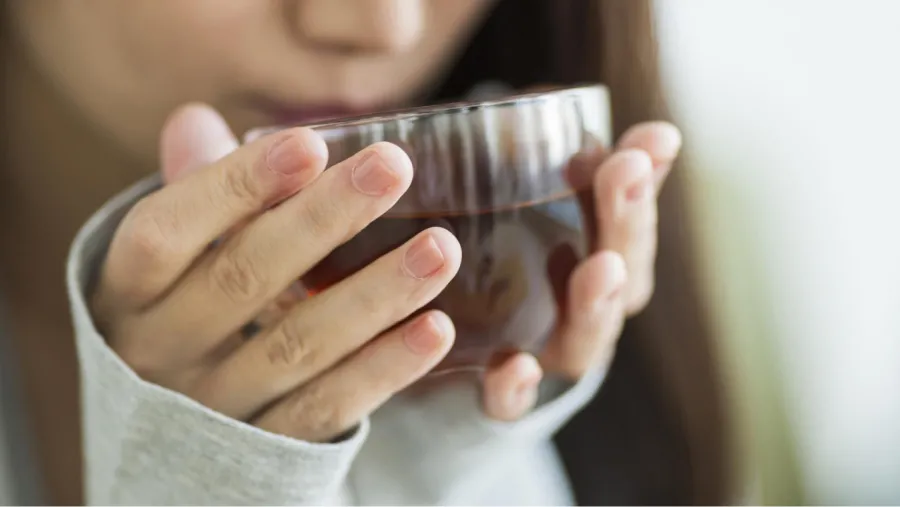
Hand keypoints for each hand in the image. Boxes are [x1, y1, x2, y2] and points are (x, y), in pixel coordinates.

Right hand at [92, 104, 461, 441]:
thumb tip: (196, 119)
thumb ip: (194, 196)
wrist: (166, 442)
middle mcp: (159, 353)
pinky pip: (329, 407)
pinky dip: (385, 368)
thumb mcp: (170, 264)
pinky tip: (436, 328)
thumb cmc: (176, 315)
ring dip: (374, 294)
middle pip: (242, 279)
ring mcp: (214, 409)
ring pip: (297, 346)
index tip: (310, 143)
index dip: (235, 186)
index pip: (166, 232)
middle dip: (322, 219)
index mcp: (125, 294)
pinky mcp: (268, 450)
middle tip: (394, 167)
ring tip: (440, 248)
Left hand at [481, 122, 681, 420]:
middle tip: (625, 172)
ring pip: (586, 337)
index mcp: (601, 260)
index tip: (654, 136)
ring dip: (595, 303)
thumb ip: (544, 163)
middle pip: (622, 271)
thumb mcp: (522, 209)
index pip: (631, 217)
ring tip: (598, 267)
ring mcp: (552, 355)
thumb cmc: (506, 267)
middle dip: (628, 221)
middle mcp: (588, 310)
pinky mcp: (504, 396)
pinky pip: (515, 401)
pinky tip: (515, 367)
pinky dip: (518, 388)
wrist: (460, 363)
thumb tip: (552, 102)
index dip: (647, 178)